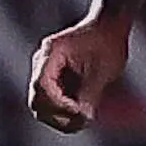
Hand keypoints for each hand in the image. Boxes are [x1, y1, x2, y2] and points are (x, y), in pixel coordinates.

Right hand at [27, 14, 130, 133]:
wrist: (108, 27)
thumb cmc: (107, 42)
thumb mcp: (103, 69)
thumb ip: (90, 93)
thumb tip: (82, 117)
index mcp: (51, 52)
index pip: (41, 85)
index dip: (58, 104)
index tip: (79, 110)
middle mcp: (42, 63)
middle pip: (37, 100)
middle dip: (58, 114)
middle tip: (83, 118)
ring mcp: (45, 73)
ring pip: (41, 106)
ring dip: (61, 118)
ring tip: (85, 118)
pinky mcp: (52, 82)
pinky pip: (50, 105)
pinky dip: (64, 114)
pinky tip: (83, 115)